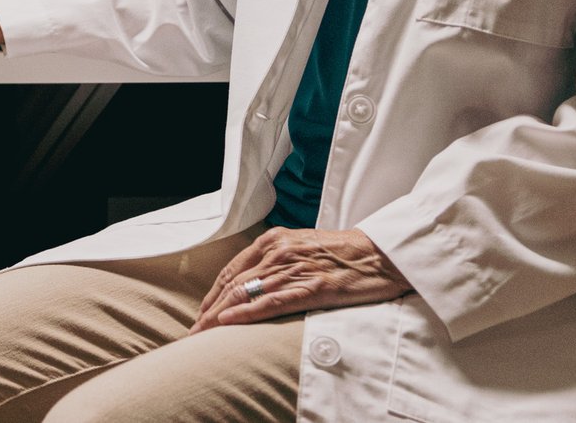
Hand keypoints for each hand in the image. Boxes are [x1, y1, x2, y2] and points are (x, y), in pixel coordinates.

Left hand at [192, 227, 410, 331]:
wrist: (381, 254)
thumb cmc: (345, 255)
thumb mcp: (303, 249)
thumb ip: (279, 261)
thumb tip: (256, 283)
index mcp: (274, 241)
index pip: (233, 271)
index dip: (214, 294)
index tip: (202, 313)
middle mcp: (278, 251)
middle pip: (234, 284)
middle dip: (210, 309)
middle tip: (193, 331)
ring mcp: (294, 268)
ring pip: (246, 294)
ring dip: (220, 316)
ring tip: (202, 335)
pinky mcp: (311, 287)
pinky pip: (271, 301)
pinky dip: (246, 313)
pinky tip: (228, 323)